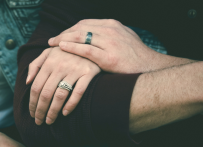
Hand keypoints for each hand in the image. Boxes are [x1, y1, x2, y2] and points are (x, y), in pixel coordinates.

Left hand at [26, 47, 99, 124]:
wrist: (90, 41)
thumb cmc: (65, 50)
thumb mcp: (48, 52)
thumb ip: (35, 65)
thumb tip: (27, 82)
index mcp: (49, 62)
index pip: (36, 87)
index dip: (32, 103)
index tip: (31, 113)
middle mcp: (60, 66)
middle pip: (46, 93)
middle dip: (40, 110)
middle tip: (39, 122)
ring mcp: (75, 69)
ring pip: (60, 95)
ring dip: (53, 111)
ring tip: (50, 121)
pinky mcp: (88, 73)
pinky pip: (78, 92)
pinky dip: (71, 104)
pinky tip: (65, 113)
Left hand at [48, 19, 162, 73]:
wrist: (150, 67)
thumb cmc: (134, 55)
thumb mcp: (122, 37)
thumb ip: (108, 34)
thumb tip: (93, 33)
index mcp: (112, 24)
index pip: (84, 23)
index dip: (69, 29)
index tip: (60, 35)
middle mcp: (110, 30)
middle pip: (80, 27)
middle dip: (64, 33)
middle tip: (52, 40)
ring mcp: (110, 43)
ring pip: (81, 36)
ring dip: (64, 39)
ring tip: (52, 44)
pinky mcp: (108, 57)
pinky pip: (86, 49)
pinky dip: (72, 47)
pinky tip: (62, 47)